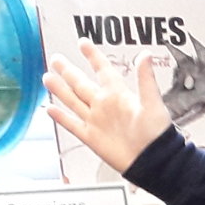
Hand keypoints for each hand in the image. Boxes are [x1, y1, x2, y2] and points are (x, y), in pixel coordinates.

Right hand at [42, 40, 172, 174]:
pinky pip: (72, 125)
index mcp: (118, 94)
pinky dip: (61, 117)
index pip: (102, 69)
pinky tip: (50, 109)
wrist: (153, 161)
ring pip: (73, 101)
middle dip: (68, 71)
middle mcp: (104, 105)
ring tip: (47, 77)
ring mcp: (96, 121)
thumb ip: (146, 79)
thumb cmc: (157, 134)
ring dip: (60, 90)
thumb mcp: (153, 103)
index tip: (83, 43)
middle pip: (81, 83)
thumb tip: (146, 55)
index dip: (93, 56)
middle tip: (57, 58)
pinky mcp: (91, 137)